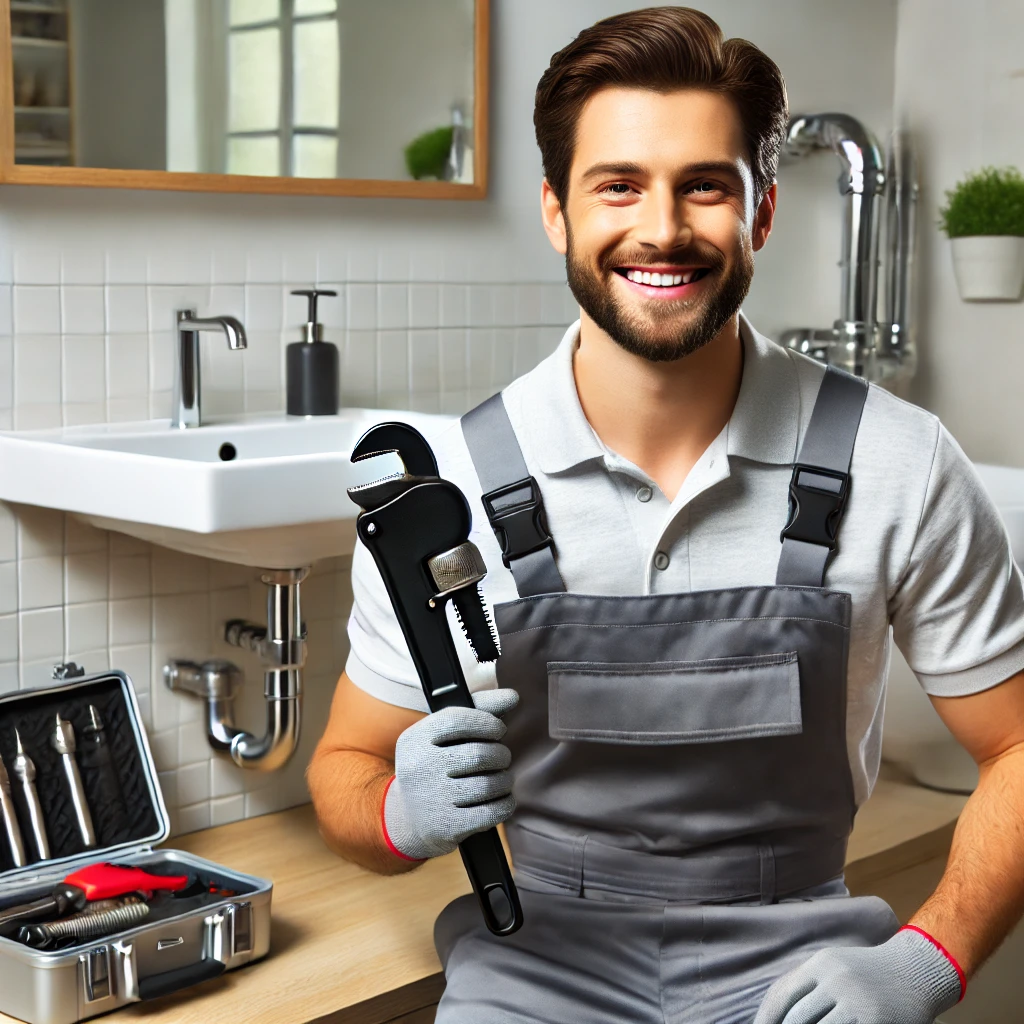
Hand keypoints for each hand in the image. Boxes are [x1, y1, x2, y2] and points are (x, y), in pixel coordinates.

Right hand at [382, 688, 517, 859]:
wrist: (407, 820)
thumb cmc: (435, 767)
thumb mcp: (442, 737)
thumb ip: (477, 710)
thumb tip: (512, 696)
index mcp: (415, 739)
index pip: (458, 719)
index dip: (487, 722)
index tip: (498, 730)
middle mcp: (419, 767)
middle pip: (480, 754)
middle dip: (500, 755)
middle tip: (499, 758)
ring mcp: (432, 799)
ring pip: (490, 784)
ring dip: (505, 780)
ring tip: (501, 779)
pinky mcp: (447, 826)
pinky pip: (493, 811)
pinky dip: (505, 803)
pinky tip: (501, 799)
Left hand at [753, 927, 962, 1023]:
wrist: (917, 970)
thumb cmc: (867, 974)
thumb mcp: (833, 967)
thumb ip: (807, 987)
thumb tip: (772, 1015)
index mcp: (820, 964)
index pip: (781, 995)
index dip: (765, 1018)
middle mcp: (836, 980)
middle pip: (797, 1018)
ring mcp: (857, 1002)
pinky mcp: (875, 1021)